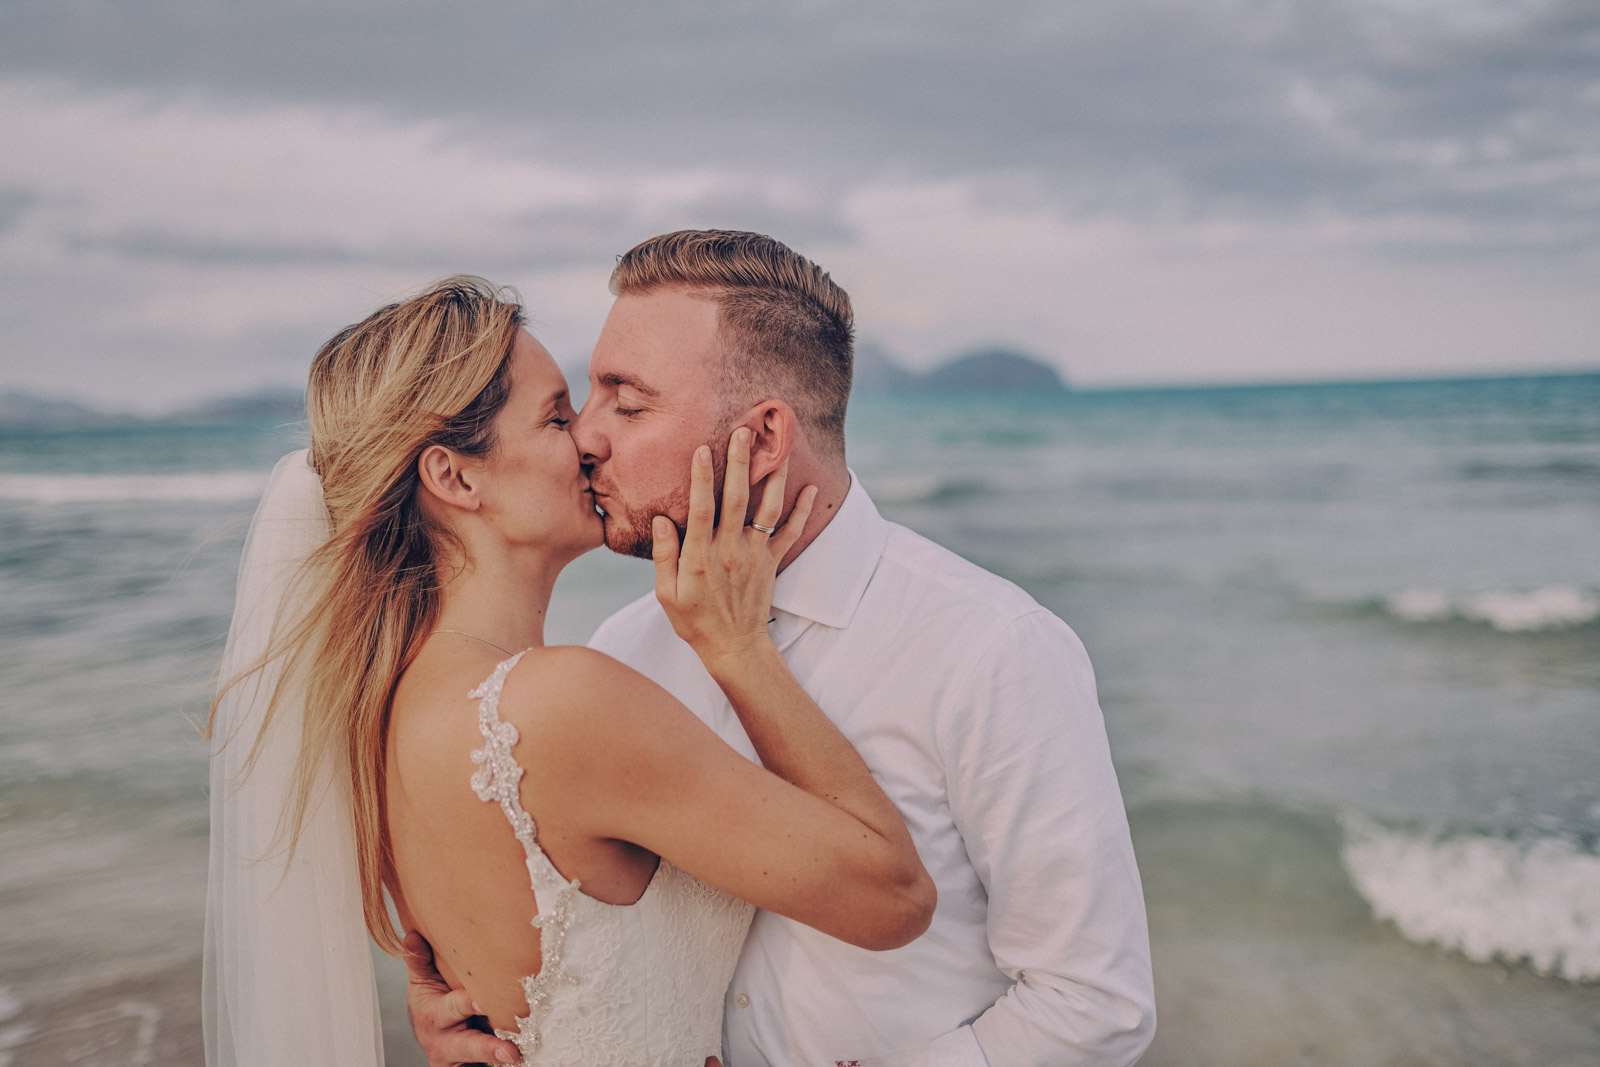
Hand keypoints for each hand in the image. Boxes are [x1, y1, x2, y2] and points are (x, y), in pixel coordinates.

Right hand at [403, 930, 519, 1065]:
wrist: (433, 1037)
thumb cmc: (433, 1003)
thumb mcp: (422, 983)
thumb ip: (419, 961)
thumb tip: (412, 935)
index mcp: (432, 1014)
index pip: (453, 1007)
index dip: (468, 1005)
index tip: (483, 1002)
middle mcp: (443, 1041)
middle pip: (467, 1044)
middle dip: (485, 1046)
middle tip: (508, 1048)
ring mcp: (456, 1059)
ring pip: (476, 1059)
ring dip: (496, 1058)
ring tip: (514, 1056)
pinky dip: (498, 1063)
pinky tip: (521, 1057)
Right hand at [652, 427, 815, 666]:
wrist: (734, 647)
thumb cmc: (694, 620)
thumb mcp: (666, 594)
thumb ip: (665, 556)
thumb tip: (662, 519)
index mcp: (700, 556)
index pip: (701, 509)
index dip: (701, 478)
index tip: (703, 449)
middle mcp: (730, 549)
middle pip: (736, 499)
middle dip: (740, 463)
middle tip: (744, 432)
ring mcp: (755, 555)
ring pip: (767, 509)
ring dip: (773, 477)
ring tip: (780, 447)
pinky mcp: (772, 562)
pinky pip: (790, 533)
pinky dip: (803, 511)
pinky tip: (811, 487)